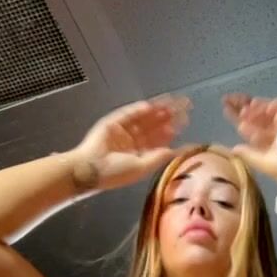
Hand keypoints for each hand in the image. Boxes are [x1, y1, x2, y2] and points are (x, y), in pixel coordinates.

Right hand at [72, 94, 196, 191]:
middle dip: (168, 116)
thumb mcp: (142, 167)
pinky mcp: (112, 123)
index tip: (185, 121)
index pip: (159, 139)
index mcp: (140, 155)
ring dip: (157, 110)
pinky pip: (127, 114)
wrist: (91, 169)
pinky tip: (151, 105)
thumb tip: (177, 150)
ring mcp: (122, 131)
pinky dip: (138, 109)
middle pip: (154, 125)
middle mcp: (132, 142)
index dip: (172, 130)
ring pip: (143, 117)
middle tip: (183, 106)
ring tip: (171, 102)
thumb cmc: (115, 174)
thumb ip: (160, 157)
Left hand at [222, 93, 276, 180]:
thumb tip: (233, 148)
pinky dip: (271, 104)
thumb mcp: (264, 163)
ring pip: (266, 108)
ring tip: (245, 109)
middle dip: (242, 105)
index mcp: (266, 141)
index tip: (225, 108)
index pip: (249, 126)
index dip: (236, 117)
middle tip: (228, 99)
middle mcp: (274, 129)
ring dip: (254, 107)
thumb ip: (249, 155)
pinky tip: (260, 107)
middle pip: (256, 113)